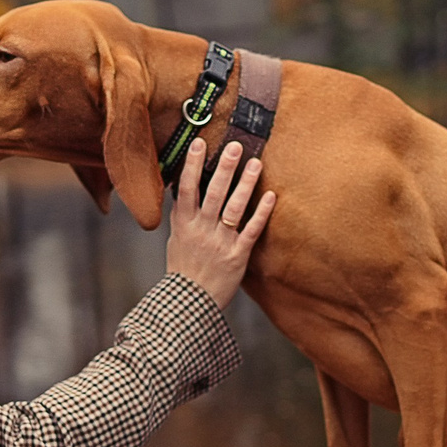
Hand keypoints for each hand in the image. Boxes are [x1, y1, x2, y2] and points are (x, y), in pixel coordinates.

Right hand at [165, 138, 275, 308]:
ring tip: (256, 163)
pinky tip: (270, 196)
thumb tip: (181, 188)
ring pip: (234, 207)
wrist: (190, 303)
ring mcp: (220, 242)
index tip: (199, 142)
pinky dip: (261, 213)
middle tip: (235, 146)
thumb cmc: (183, 269)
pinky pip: (251, 230)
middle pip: (213, 192)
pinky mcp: (238, 256)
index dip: (192, 164)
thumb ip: (181, 214)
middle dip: (224, 167)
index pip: (186, 187)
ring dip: (245, 184)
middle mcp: (202, 230)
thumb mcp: (176, 239)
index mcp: (184, 224)